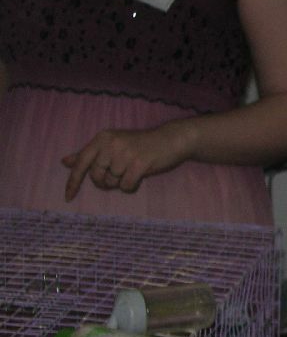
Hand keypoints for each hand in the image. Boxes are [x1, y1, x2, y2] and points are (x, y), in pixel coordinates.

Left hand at [62, 122, 192, 199]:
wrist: (170, 140)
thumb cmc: (140, 144)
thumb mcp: (112, 145)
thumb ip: (89, 154)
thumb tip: (65, 162)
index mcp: (102, 138)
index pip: (81, 163)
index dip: (73, 181)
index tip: (68, 197)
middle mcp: (111, 144)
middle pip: (96, 176)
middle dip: (105, 181)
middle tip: (117, 176)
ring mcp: (125, 153)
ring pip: (112, 181)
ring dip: (121, 182)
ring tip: (132, 171)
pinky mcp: (139, 163)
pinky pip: (126, 185)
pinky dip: (131, 186)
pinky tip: (139, 177)